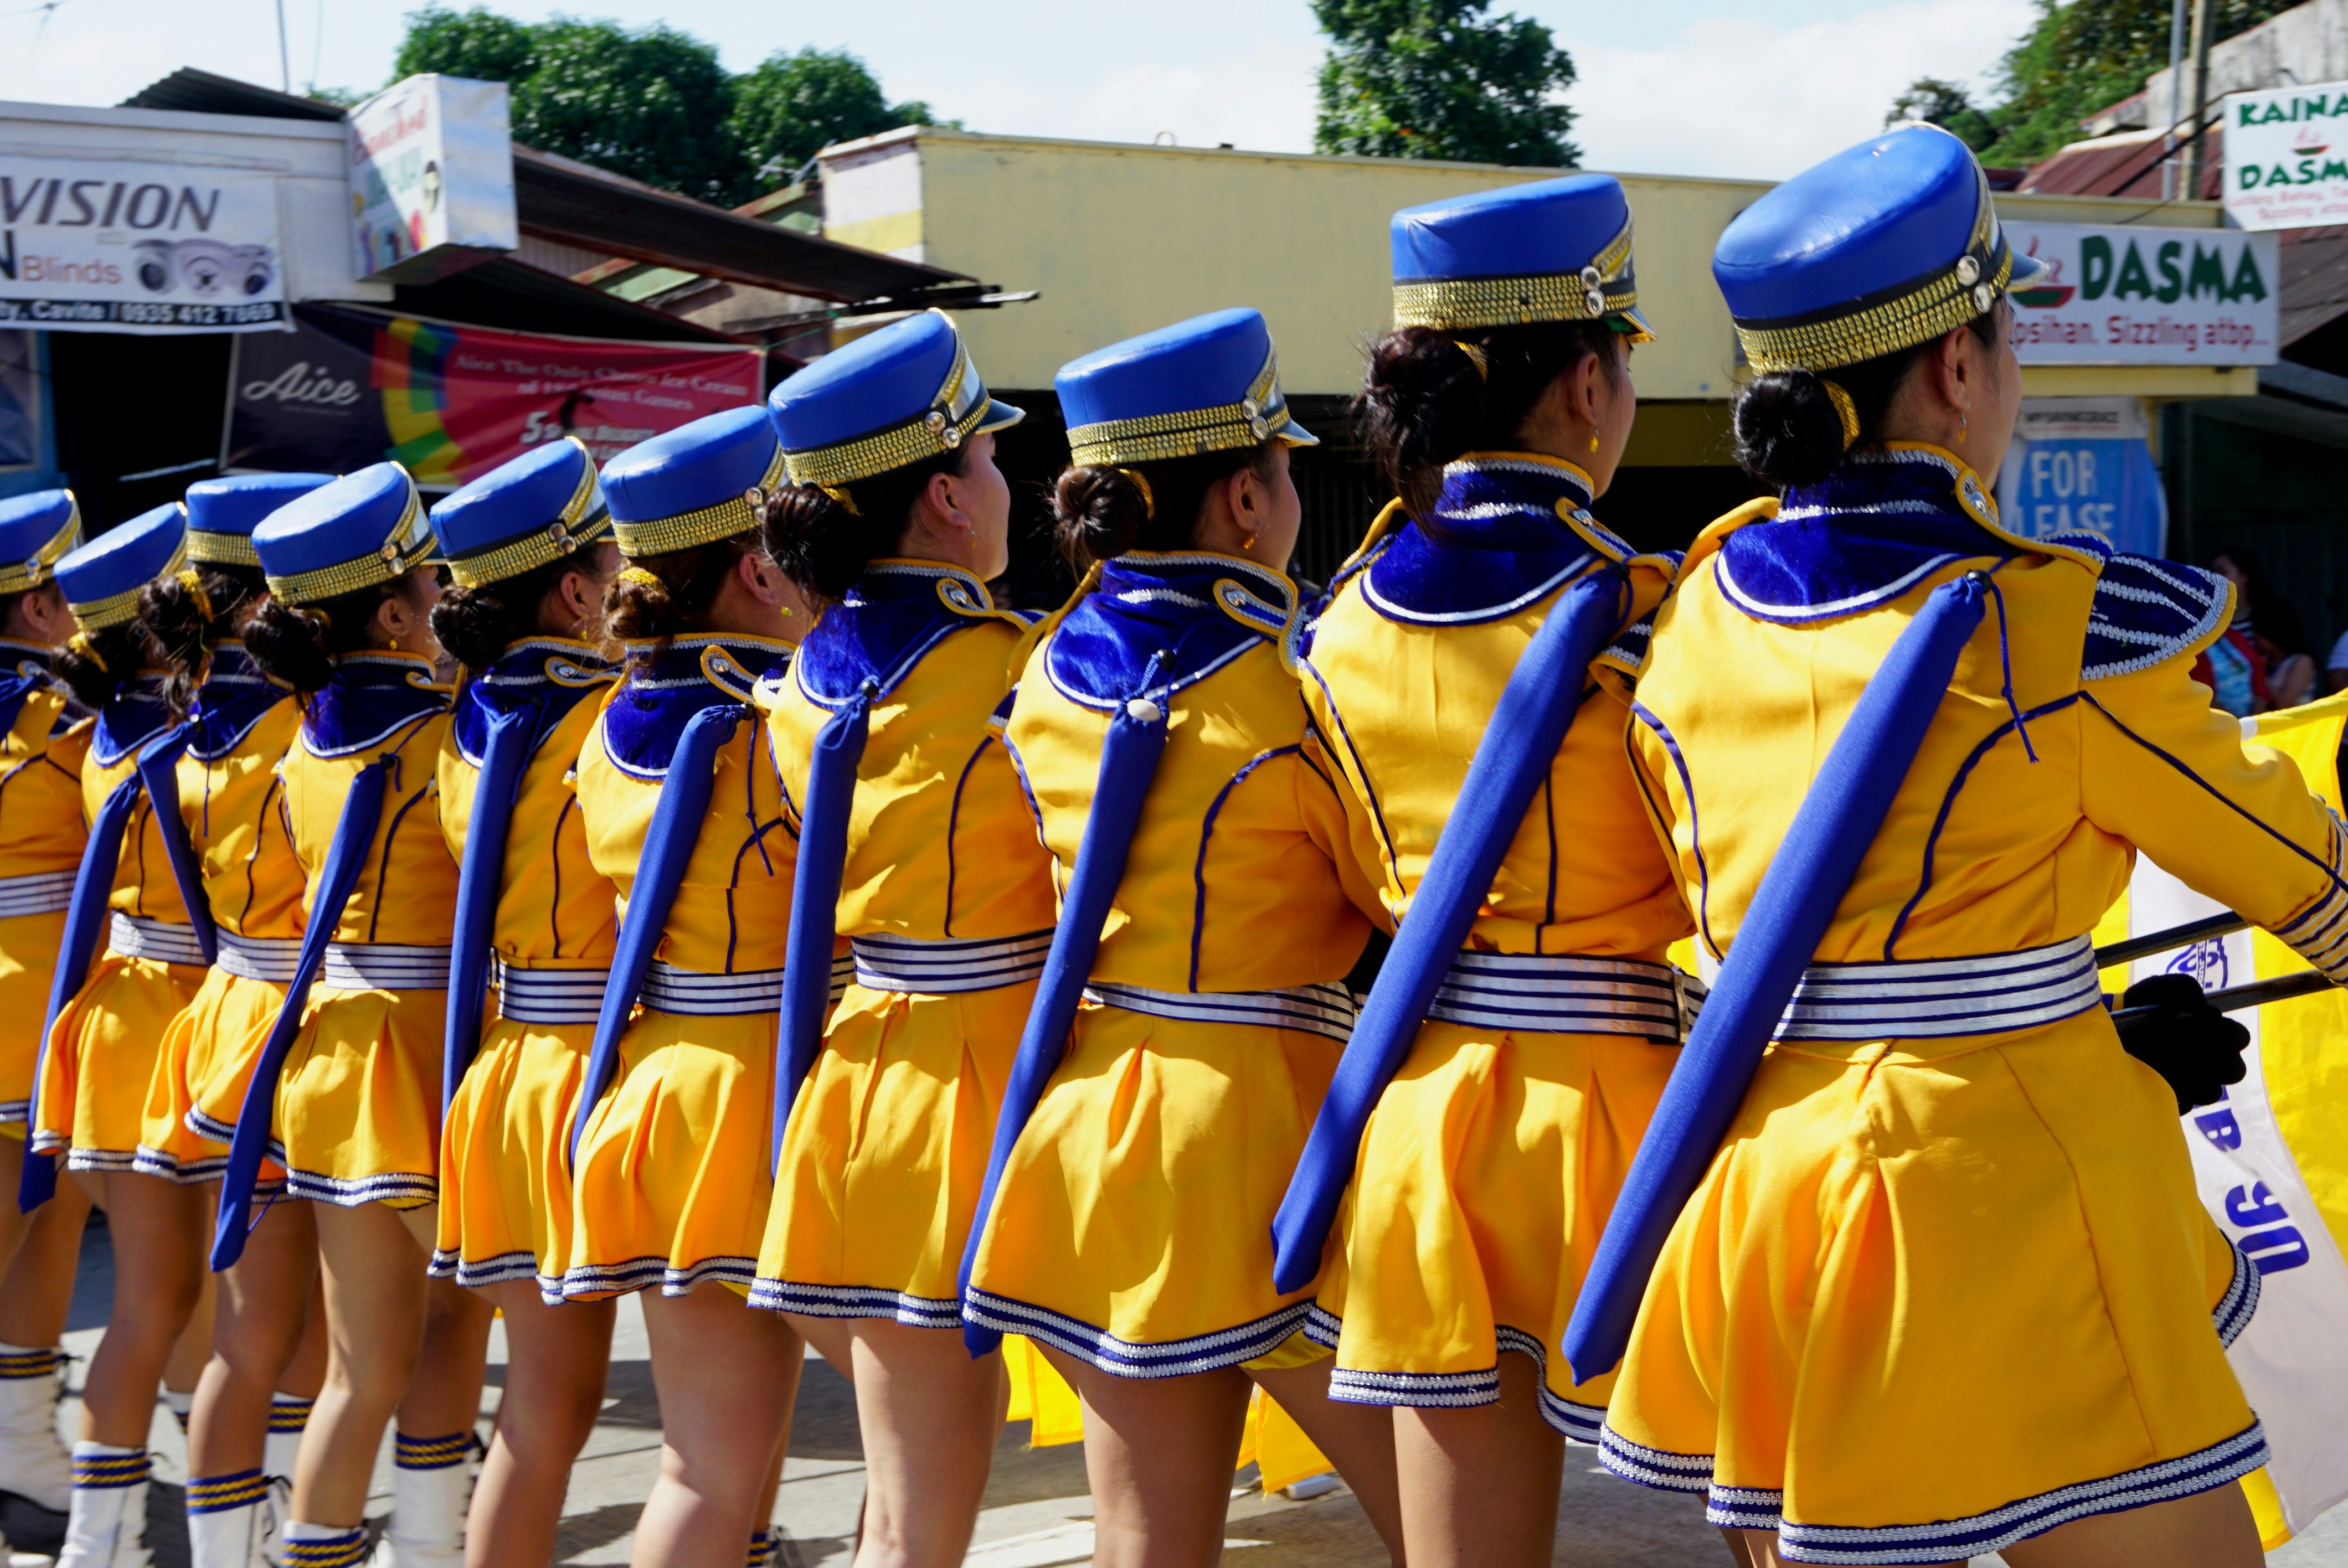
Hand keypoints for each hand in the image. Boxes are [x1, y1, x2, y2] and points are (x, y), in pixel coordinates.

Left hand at [2113, 974, 2250, 1113]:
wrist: (2111, 1027)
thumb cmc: (2141, 1005)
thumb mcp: (2160, 988)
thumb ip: (2184, 988)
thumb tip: (2205, 1006)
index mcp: (2215, 1033)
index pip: (2241, 1038)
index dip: (2230, 1033)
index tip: (2209, 1025)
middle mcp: (2210, 1061)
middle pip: (2235, 1071)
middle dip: (2219, 1060)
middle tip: (2193, 1047)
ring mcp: (2193, 1083)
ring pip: (2212, 1092)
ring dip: (2193, 1077)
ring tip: (2167, 1060)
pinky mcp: (2174, 1099)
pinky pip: (2185, 1103)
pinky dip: (2172, 1091)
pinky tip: (2154, 1074)